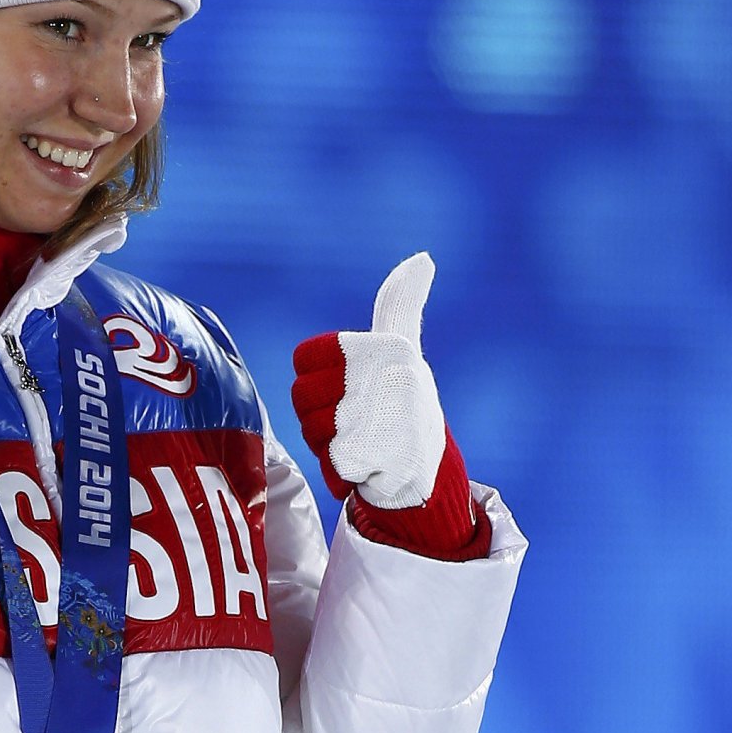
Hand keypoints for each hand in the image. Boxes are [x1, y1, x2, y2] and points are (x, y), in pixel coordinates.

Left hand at [291, 253, 446, 508]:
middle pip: (302, 395)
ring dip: (328, 443)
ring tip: (362, 442)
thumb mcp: (405, 349)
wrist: (430, 474)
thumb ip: (401, 303)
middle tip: (356, 421)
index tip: (347, 387)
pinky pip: (323, 462)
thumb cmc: (406, 404)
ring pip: (309, 429)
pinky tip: (364, 467)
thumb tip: (422, 259)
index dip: (318, 378)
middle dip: (320, 415)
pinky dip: (337, 471)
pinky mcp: (361, 457)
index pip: (305, 357)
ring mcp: (372, 418)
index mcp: (386, 347)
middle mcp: (382, 378)